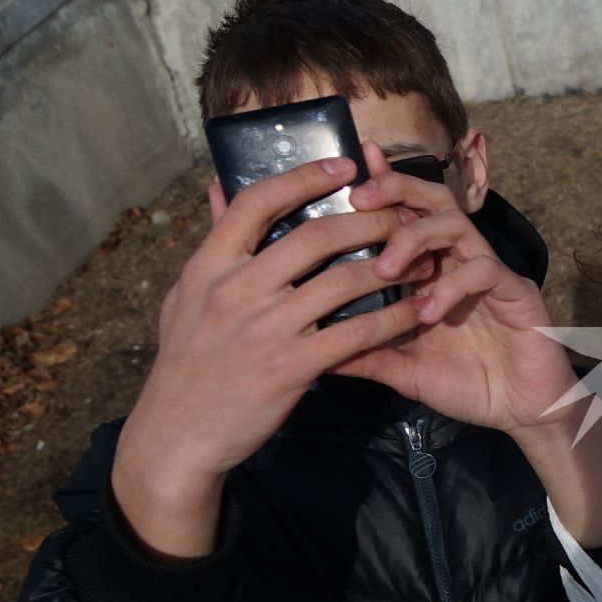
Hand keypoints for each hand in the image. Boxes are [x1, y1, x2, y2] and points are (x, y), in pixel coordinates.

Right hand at [113, 153, 425, 557]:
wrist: (178, 436)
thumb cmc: (187, 362)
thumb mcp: (186, 296)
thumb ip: (210, 244)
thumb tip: (217, 187)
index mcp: (209, 266)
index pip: (257, 202)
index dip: (304, 176)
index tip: (344, 165)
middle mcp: (235, 290)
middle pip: (314, 236)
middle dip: (368, 219)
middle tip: (402, 213)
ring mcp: (264, 329)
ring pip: (343, 281)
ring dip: (391, 265)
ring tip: (423, 257)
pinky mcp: (291, 367)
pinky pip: (356, 334)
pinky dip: (393, 319)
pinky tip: (418, 311)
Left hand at [335, 190, 601, 546]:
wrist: (522, 413)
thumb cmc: (468, 386)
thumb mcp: (404, 370)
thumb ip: (366, 354)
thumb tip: (311, 353)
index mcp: (432, 271)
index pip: (406, 215)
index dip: (383, 186)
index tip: (350, 171)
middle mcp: (459, 262)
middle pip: (434, 201)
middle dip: (398, 189)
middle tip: (361, 198)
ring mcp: (489, 273)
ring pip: (457, 224)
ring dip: (417, 235)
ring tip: (386, 267)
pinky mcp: (516, 291)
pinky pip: (485, 269)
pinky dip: (452, 286)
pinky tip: (429, 313)